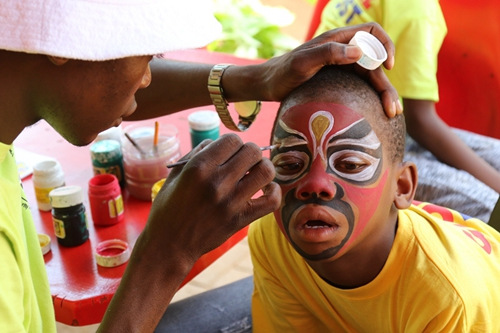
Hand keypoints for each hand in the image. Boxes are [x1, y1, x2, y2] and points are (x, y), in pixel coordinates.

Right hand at [143, 134, 280, 263]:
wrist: (169, 245)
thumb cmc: (169, 208)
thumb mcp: (176, 175)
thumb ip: (197, 154)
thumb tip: (218, 143)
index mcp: (199, 167)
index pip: (232, 139)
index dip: (233, 143)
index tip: (228, 153)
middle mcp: (217, 182)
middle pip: (253, 151)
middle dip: (249, 153)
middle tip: (242, 162)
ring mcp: (231, 202)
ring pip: (265, 171)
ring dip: (262, 168)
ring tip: (254, 174)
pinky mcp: (241, 219)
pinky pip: (272, 201)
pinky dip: (274, 192)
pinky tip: (265, 189)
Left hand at [255, 22, 401, 116]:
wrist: (268, 85)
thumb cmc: (282, 73)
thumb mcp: (302, 63)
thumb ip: (328, 53)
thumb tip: (358, 52)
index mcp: (337, 39)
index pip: (371, 32)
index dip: (384, 45)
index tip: (387, 66)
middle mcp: (342, 50)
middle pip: (375, 62)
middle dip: (387, 84)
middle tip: (393, 109)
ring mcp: (341, 66)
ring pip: (370, 77)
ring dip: (383, 94)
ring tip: (392, 115)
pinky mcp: (337, 80)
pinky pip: (360, 86)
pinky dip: (372, 98)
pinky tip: (377, 113)